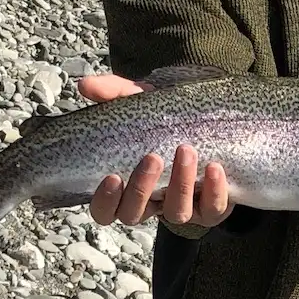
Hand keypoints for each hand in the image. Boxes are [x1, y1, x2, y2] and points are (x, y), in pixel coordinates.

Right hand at [78, 74, 234, 227]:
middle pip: (135, 213)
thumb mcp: (138, 104)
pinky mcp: (210, 208)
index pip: (104, 210)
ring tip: (186, 151)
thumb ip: (112, 93)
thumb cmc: (163, 120)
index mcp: (125, 189)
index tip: (112, 176)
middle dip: (142, 188)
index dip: (105, 200)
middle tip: (153, 157)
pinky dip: (214, 191)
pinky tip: (214, 167)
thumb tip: (84, 84)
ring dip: (180, 185)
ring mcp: (179, 208)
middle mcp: (150, 204)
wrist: (210, 123)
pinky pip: (211, 210)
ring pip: (175, 213)